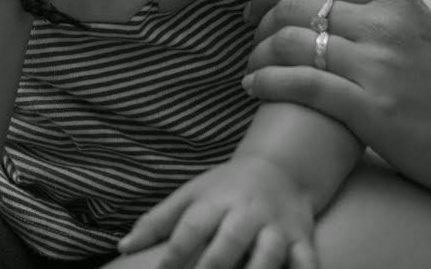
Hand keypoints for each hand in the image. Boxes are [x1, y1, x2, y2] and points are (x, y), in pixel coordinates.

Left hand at [116, 157, 316, 268]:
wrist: (281, 169)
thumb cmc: (226, 188)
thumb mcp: (191, 195)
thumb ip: (157, 221)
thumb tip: (122, 247)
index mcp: (216, 201)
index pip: (192, 227)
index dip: (176, 251)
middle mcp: (246, 213)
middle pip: (229, 241)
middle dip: (214, 266)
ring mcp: (276, 228)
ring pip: (268, 254)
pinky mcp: (302, 241)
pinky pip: (308, 262)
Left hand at [244, 0, 430, 202]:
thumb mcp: (417, 29)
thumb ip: (374, 13)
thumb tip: (321, 0)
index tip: (256, 9)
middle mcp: (384, 24)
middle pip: (294, 6)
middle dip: (261, 24)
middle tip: (253, 44)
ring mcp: (378, 65)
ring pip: (291, 42)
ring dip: (260, 55)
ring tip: (253, 70)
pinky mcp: (371, 108)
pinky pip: (301, 84)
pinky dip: (267, 82)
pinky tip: (254, 88)